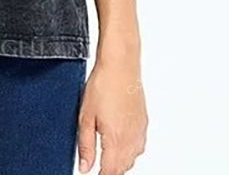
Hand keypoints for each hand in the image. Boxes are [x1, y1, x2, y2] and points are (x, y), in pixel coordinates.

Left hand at [76, 55, 147, 173]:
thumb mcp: (86, 116)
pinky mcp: (143, 122)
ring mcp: (139, 131)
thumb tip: (85, 167)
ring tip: (106, 156)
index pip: (110, 172)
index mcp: (116, 140)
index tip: (92, 174)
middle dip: (110, 171)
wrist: (121, 65)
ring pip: (132, 159)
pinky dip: (129, 150)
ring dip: (120, 162)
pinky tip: (119, 141)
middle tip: (97, 165)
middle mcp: (131, 139)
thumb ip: (86, 145)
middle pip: (122, 168)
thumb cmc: (103, 85)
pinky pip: (138, 146)